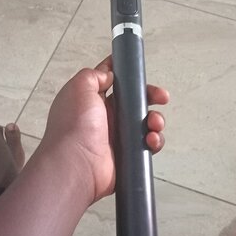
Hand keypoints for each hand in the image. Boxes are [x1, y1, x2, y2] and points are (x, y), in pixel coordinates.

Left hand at [38, 56, 168, 204]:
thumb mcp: (79, 87)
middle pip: (134, 100)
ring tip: (154, 123)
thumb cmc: (73, 127)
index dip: (125, 73)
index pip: (111, 80)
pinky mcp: (126, 154)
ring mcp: (116, 136)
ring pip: (144, 123)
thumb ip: (94, 75)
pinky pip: (147, 145)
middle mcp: (104, 117)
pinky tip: (151, 140)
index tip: (138, 71)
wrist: (77, 164)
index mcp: (91, 99)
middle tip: (161, 96)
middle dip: (150, 96)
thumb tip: (109, 74)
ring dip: (155, 120)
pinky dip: (155, 141)